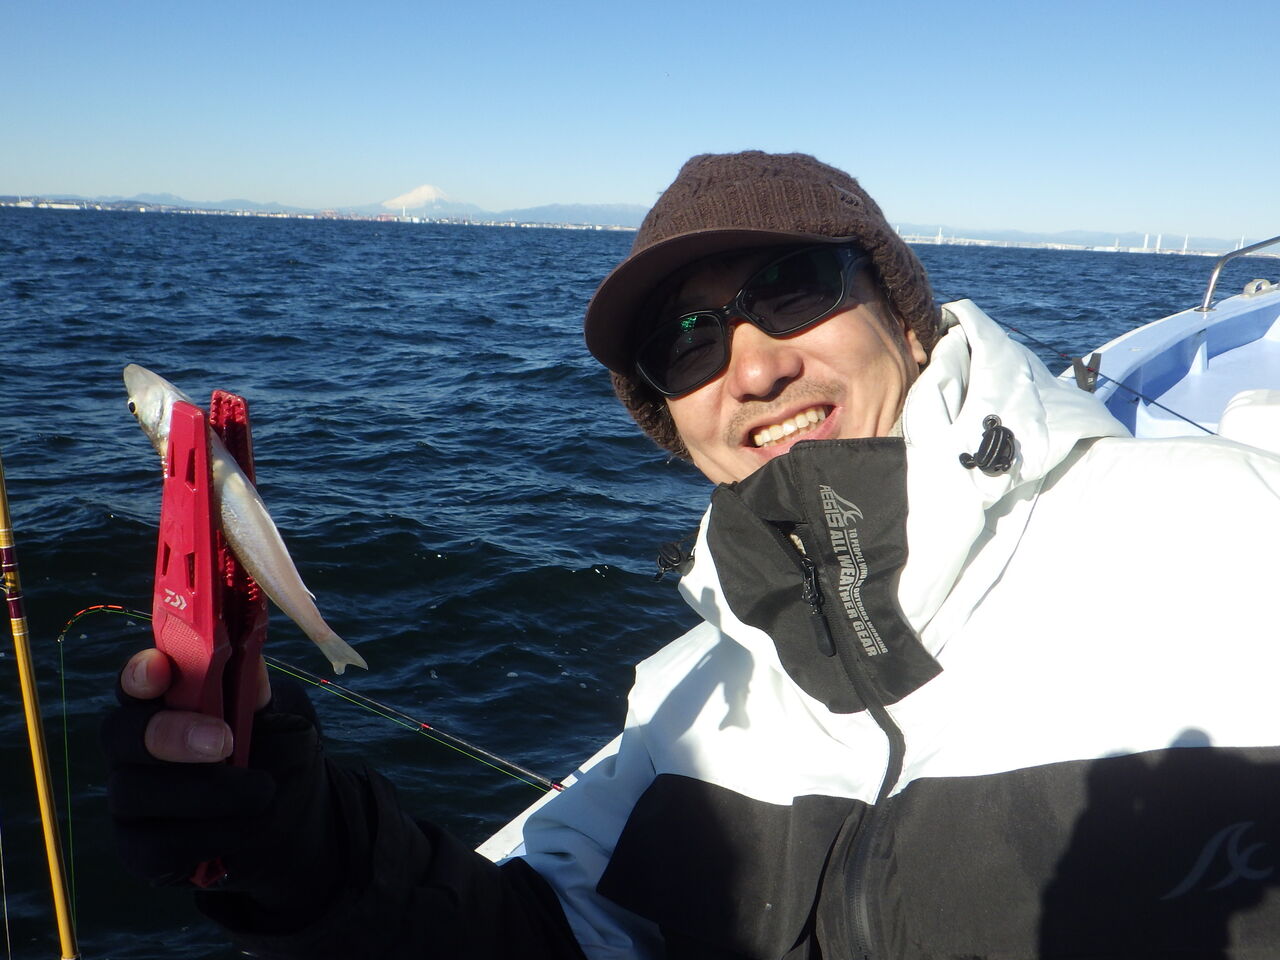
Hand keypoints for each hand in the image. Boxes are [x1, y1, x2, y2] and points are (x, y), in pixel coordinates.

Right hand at [103, 648, 342, 917]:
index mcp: (165, 702)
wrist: (295, 822)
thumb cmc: (278, 755)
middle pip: (118, 734)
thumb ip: (258, 693)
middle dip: (168, 735)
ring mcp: (131, 800)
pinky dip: (209, 835)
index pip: (136, 680)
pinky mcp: (140, 849)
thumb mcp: (281, 719)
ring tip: (262, 792)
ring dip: (204, 792)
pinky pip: (155, 844)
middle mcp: (134, 748)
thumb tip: (247, 653)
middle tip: (225, 742)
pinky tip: (247, 830)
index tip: (160, 669)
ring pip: (134, 792)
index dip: (140, 673)